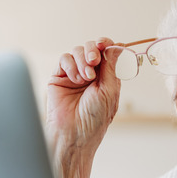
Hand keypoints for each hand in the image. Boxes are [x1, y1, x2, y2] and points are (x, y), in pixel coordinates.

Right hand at [45, 38, 121, 177]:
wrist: (72, 133)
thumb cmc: (94, 119)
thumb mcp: (110, 91)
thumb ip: (112, 67)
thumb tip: (117, 45)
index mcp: (107, 77)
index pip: (108, 52)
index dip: (108, 44)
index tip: (105, 44)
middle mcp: (91, 74)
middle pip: (93, 47)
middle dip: (94, 49)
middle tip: (94, 60)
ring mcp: (74, 74)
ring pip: (78, 51)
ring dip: (83, 60)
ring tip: (86, 77)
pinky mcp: (59, 77)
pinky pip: (64, 59)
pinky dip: (71, 66)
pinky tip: (75, 79)